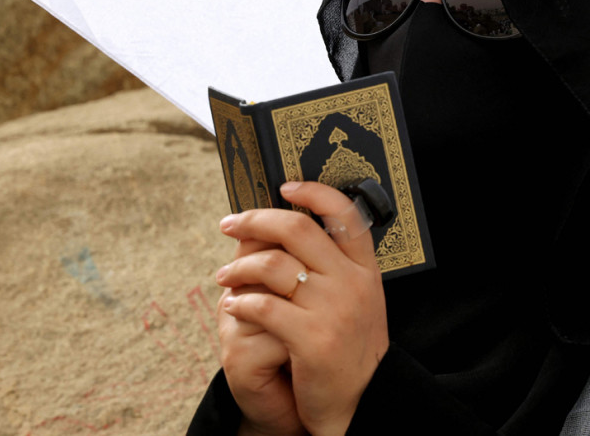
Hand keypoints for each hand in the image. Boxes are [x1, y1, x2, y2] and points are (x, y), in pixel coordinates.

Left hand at [216, 181, 388, 435]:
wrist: (361, 404)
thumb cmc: (350, 351)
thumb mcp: (358, 301)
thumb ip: (335, 267)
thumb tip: (290, 228)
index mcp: (365, 269)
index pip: (344, 213)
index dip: (313, 191)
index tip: (284, 186)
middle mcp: (352, 283)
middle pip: (297, 229)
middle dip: (253, 220)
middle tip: (229, 225)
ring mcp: (334, 309)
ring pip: (272, 264)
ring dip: (238, 267)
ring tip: (224, 277)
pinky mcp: (312, 338)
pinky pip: (262, 305)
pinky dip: (239, 302)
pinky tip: (233, 306)